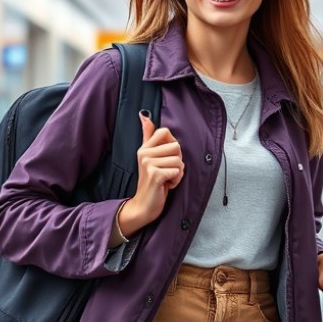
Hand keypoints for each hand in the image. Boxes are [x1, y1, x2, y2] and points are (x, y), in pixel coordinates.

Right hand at [118, 111, 184, 235]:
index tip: (166, 158)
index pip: (166, 132)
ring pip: (178, 160)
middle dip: (177, 161)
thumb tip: (144, 115)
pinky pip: (177, 171)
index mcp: (144, 147)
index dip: (173, 145)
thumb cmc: (151, 181)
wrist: (144, 205)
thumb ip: (147, 135)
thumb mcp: (149, 157)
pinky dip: (176, 180)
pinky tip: (167, 185)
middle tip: (166, 171)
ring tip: (166, 179)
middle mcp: (144, 153)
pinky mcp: (155, 175)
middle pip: (176, 146)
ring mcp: (148, 164)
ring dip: (177, 172)